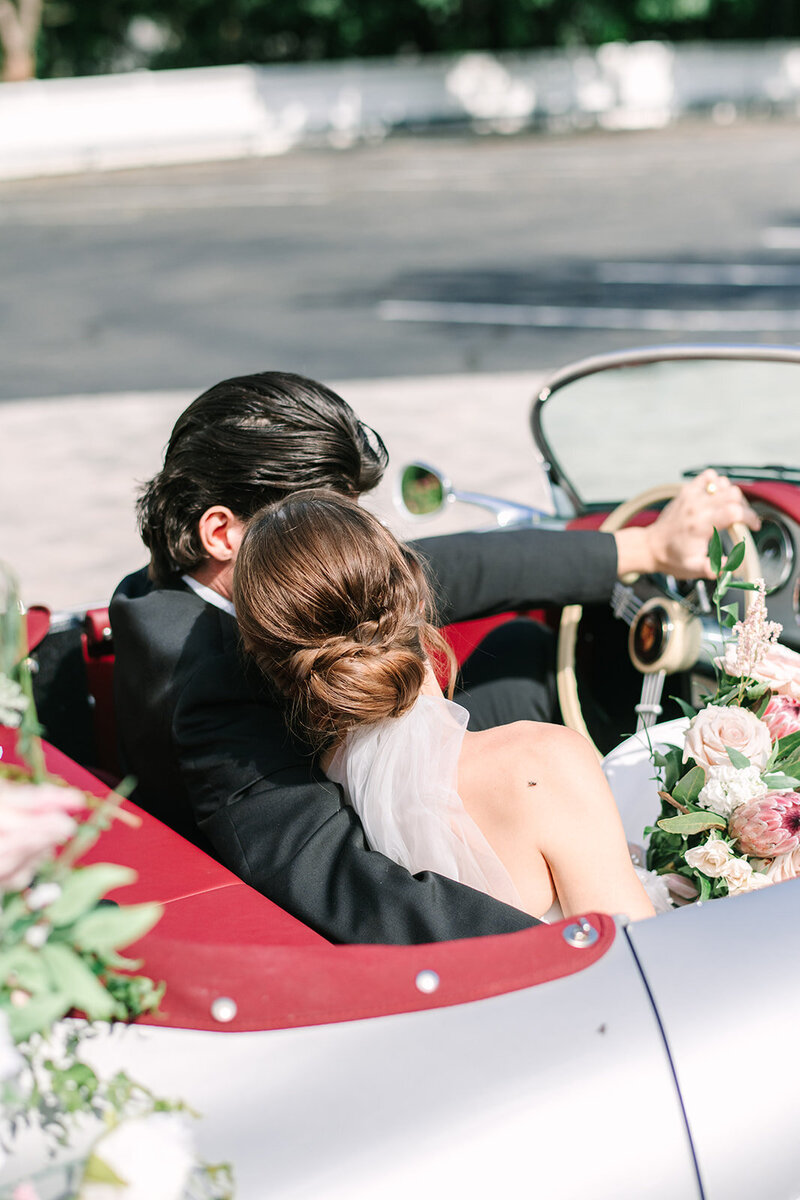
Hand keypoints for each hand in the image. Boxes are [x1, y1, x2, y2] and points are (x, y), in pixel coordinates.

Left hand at [614, 470, 760, 579]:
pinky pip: (708, 476)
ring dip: (731, 495)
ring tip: (729, 510)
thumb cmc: (672, 558)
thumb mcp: (693, 568)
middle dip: (744, 507)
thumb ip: (714, 568)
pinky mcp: (686, 491)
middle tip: (741, 520)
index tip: (754, 526)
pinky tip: (716, 497)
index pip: (734, 511)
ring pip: (723, 483)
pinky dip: (716, 483)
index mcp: (700, 525)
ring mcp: (691, 496)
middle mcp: (696, 507)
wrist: (650, 546)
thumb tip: (733, 567)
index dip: (750, 517)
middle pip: (733, 494)